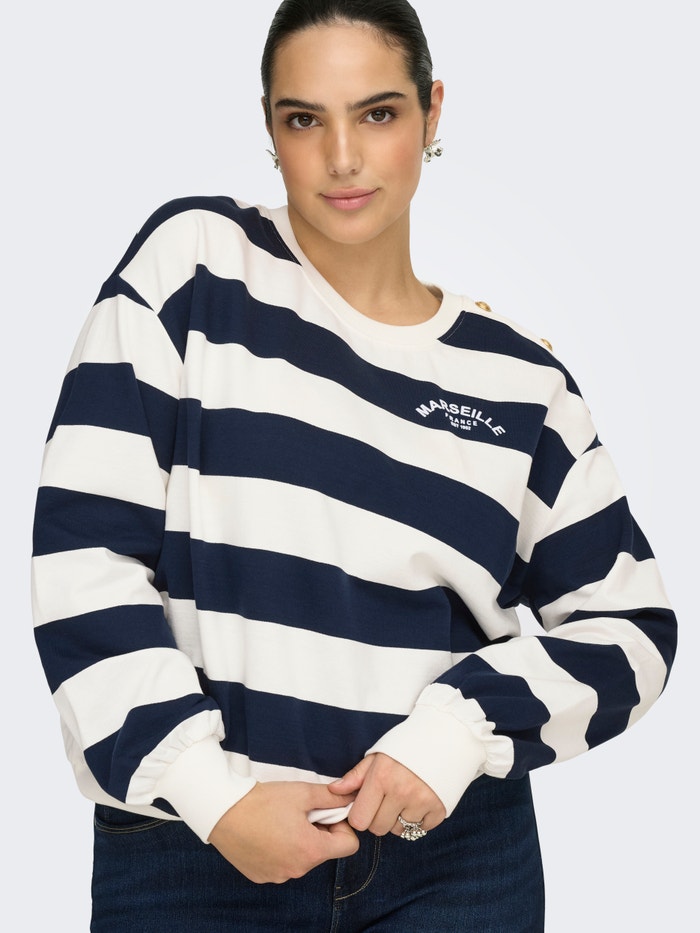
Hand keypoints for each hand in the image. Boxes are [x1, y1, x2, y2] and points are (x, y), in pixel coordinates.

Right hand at [208, 781, 358, 883]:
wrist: (223, 811)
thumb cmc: (263, 801)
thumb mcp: (302, 792)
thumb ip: (332, 797)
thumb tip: (351, 798)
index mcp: (311, 850)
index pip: (349, 845)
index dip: (342, 825)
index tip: (326, 812)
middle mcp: (297, 870)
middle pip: (324, 851)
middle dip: (319, 831)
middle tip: (300, 812)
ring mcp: (279, 876)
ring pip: (304, 858)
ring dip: (301, 841)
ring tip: (281, 821)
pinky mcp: (262, 876)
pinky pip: (283, 864)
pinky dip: (282, 850)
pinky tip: (268, 832)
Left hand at [329, 753, 445, 836]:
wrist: (444, 736)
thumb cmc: (406, 745)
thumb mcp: (378, 755)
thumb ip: (356, 776)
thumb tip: (334, 790)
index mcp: (381, 778)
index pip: (359, 819)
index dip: (361, 814)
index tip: (367, 804)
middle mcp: (400, 792)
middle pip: (378, 829)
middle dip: (379, 818)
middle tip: (387, 800)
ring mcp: (421, 802)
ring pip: (399, 831)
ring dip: (399, 819)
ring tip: (405, 797)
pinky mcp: (439, 809)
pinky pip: (421, 830)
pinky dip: (419, 820)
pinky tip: (420, 801)